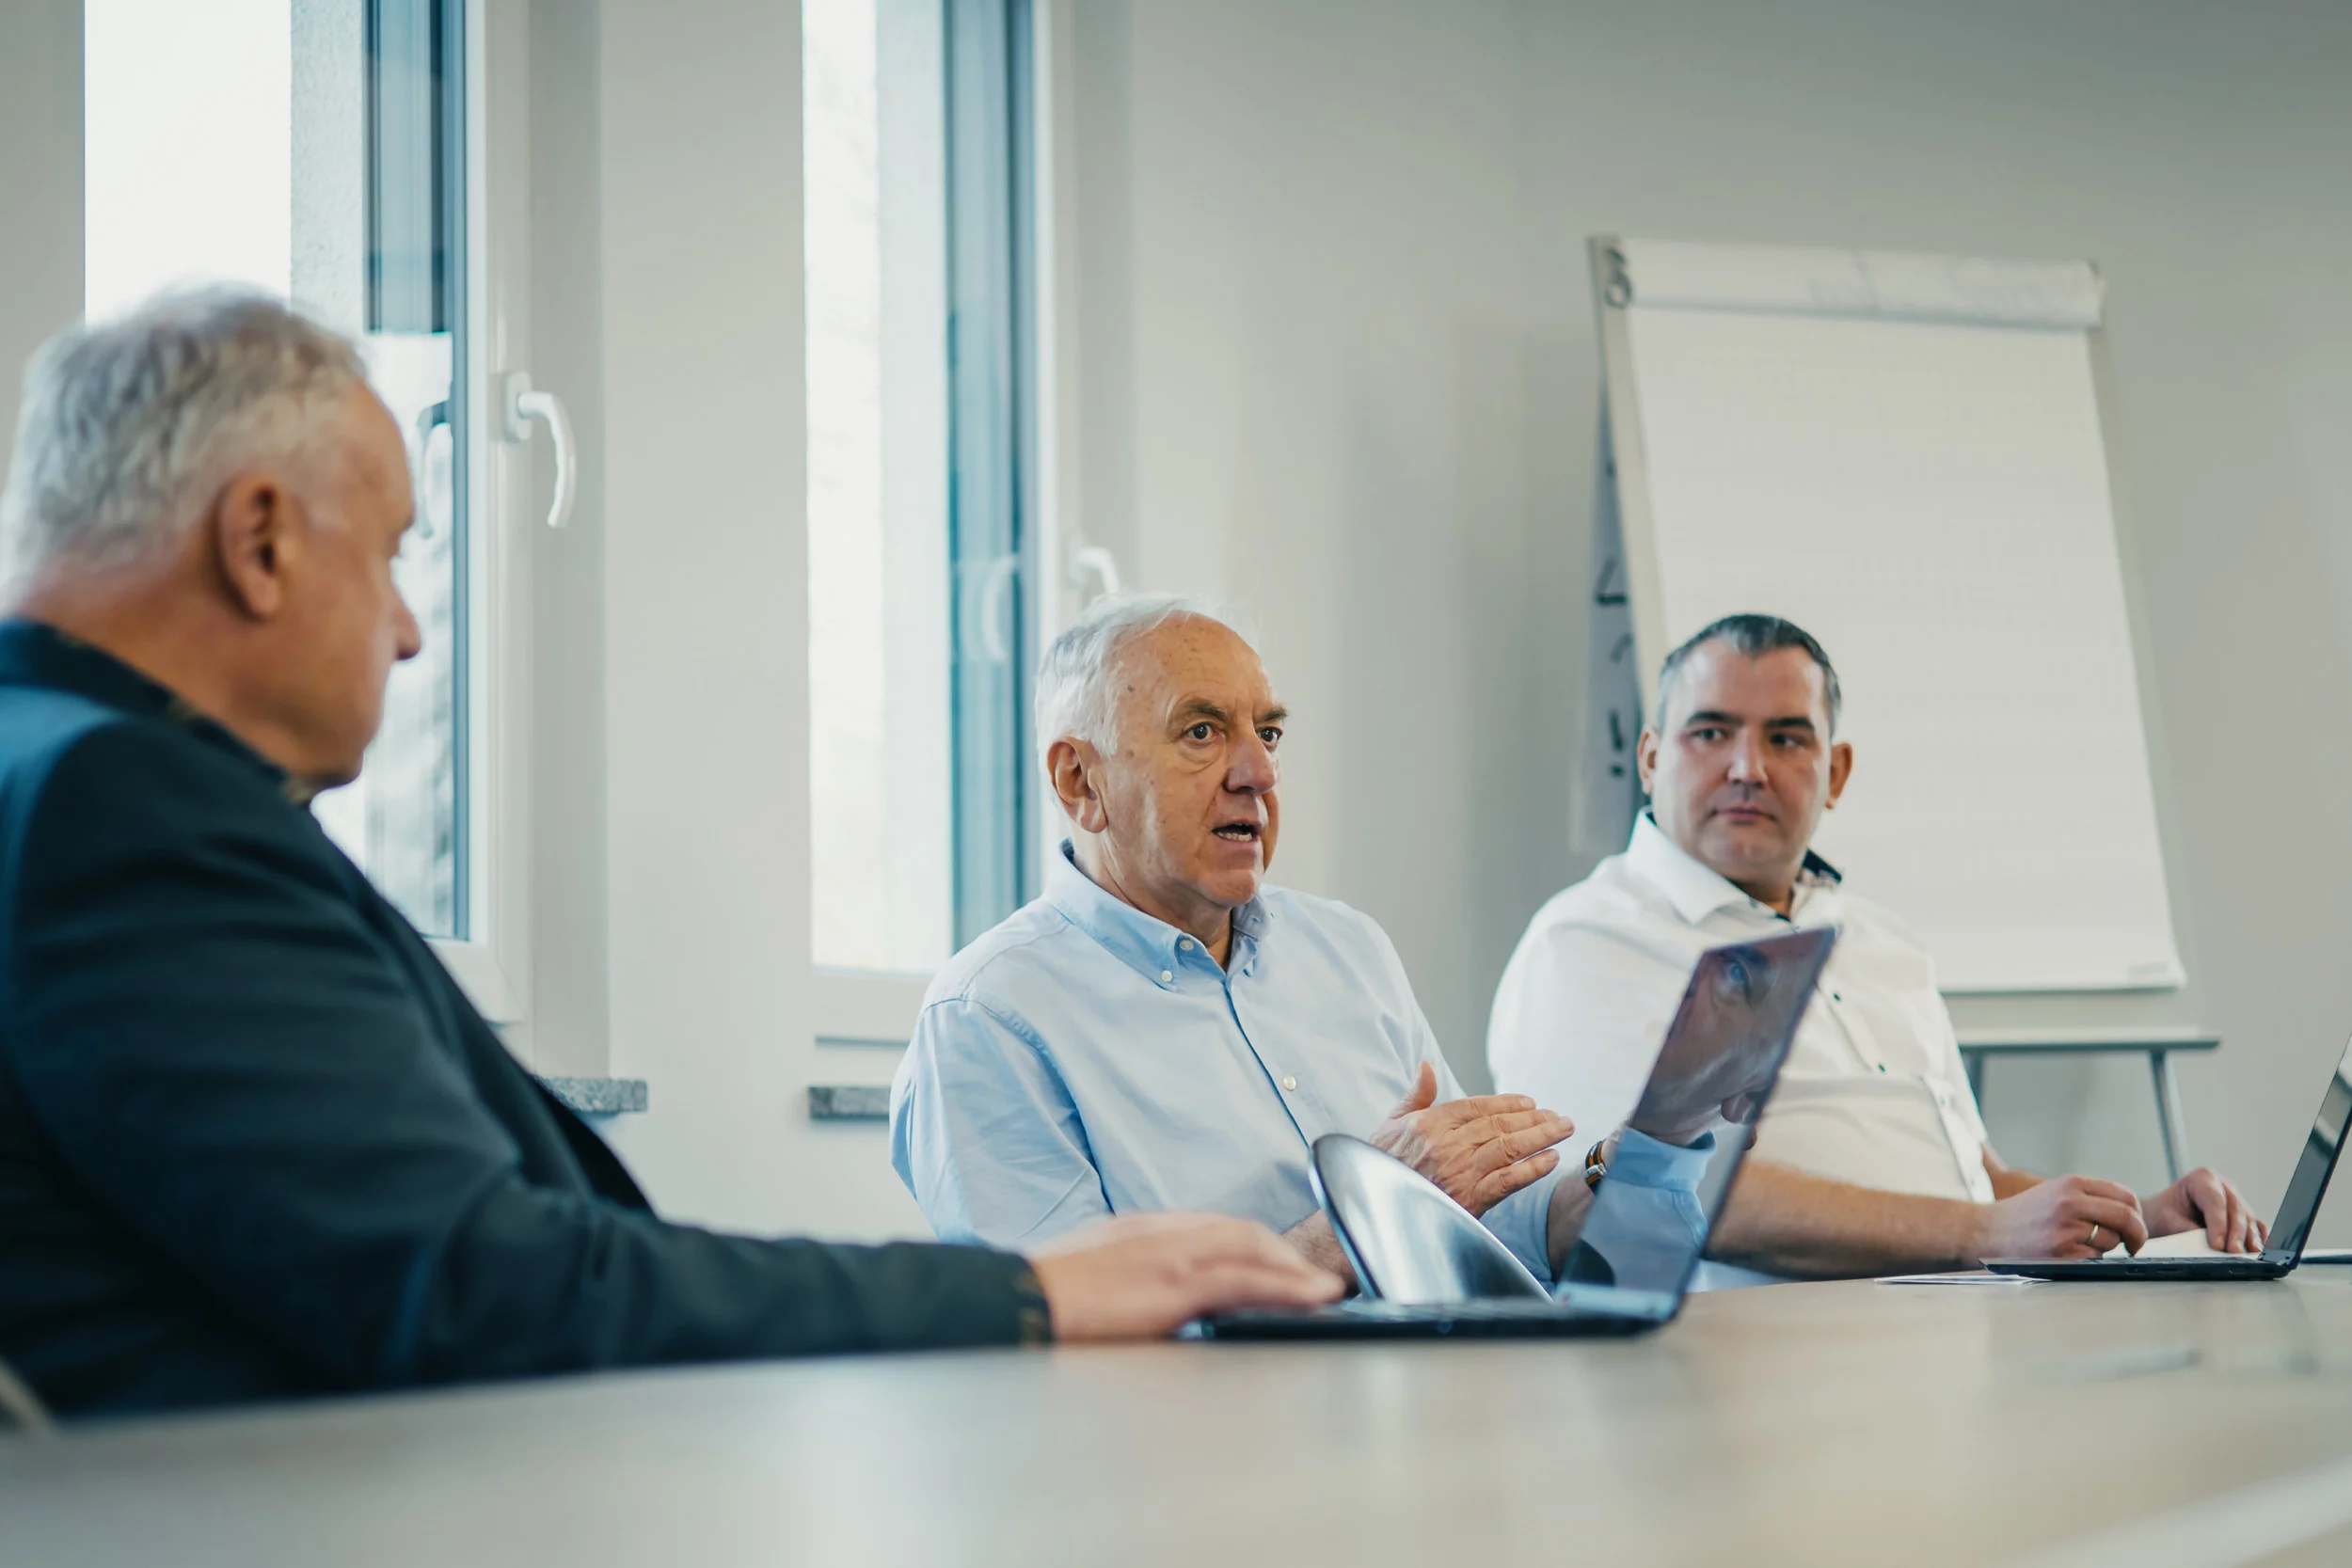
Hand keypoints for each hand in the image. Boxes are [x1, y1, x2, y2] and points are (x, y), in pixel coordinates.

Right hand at [1027, 1213, 1343, 1341]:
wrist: (1018, 1298)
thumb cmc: (1040, 1297)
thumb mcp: (1087, 1273)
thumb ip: (1121, 1276)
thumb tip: (1137, 1296)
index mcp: (1138, 1229)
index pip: (1209, 1227)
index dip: (1248, 1244)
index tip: (1272, 1261)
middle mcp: (1161, 1231)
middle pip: (1238, 1231)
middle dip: (1279, 1253)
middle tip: (1310, 1277)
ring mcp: (1172, 1253)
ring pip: (1252, 1248)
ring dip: (1293, 1269)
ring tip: (1323, 1290)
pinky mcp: (1178, 1281)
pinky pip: (1249, 1278)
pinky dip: (1289, 1285)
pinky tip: (1314, 1296)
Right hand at [1369, 1061, 1575, 1216]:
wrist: (1373, 1210)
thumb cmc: (1381, 1165)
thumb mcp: (1392, 1124)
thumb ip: (1416, 1095)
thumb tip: (1427, 1066)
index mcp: (1430, 1123)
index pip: (1479, 1107)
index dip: (1508, 1103)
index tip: (1530, 1103)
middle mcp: (1448, 1144)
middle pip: (1499, 1125)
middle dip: (1533, 1119)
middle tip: (1558, 1117)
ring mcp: (1461, 1172)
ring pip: (1509, 1148)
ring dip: (1540, 1137)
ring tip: (1563, 1130)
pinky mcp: (1469, 1199)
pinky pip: (1508, 1180)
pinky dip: (1531, 1169)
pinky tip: (1550, 1160)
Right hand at [1970, 1174, 2149, 1261]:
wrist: (1986, 1232)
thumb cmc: (2023, 1215)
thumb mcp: (2054, 1192)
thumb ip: (2088, 1197)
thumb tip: (2130, 1214)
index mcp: (2071, 1183)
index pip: (2124, 1195)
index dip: (2137, 1214)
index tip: (2134, 1225)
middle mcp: (2070, 1202)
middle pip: (2126, 1217)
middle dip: (2137, 1234)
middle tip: (2134, 1245)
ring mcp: (2066, 1228)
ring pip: (2111, 1241)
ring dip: (2104, 1248)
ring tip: (2078, 1245)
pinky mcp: (2061, 1253)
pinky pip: (2095, 1259)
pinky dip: (2088, 1260)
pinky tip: (2067, 1255)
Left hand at [2142, 1167, 2266, 1253]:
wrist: (2164, 1215)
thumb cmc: (2164, 1213)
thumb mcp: (2167, 1219)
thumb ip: (2186, 1229)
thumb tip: (2208, 1245)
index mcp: (2202, 1178)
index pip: (2215, 1200)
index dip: (2218, 1223)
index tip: (2216, 1244)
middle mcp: (2224, 1186)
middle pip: (2236, 1210)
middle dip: (2235, 1234)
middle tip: (2233, 1253)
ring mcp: (2237, 1200)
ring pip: (2249, 1219)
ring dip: (2250, 1239)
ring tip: (2248, 1257)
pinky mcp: (2245, 1216)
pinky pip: (2257, 1227)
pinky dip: (2259, 1240)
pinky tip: (2258, 1253)